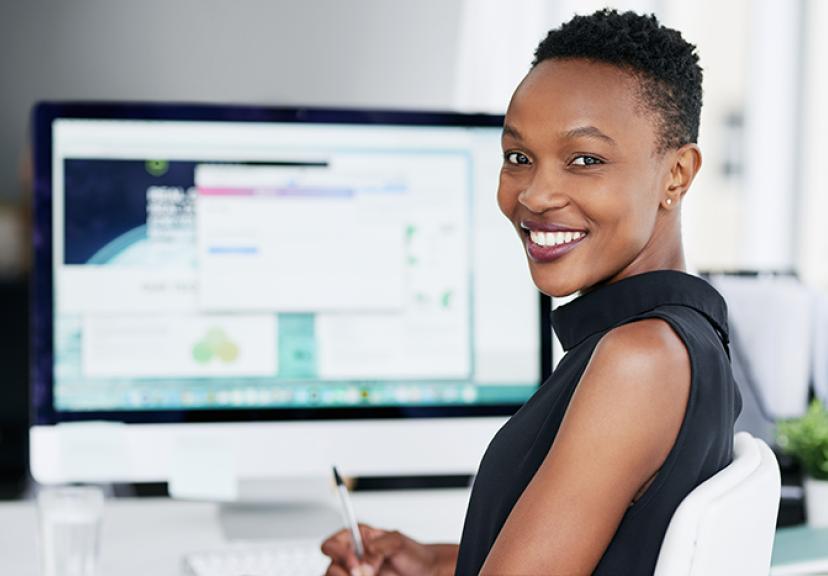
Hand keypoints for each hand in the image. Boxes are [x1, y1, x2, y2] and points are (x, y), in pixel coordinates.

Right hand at [320, 524, 444, 575]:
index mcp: (357, 539)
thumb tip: (365, 556)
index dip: (338, 553)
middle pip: (331, 569)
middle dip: (344, 574)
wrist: (427, 573)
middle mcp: (353, 559)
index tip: (354, 562)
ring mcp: (356, 575)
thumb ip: (380, 545)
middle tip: (363, 575)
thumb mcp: (398, 542)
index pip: (332, 544)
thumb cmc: (414, 554)